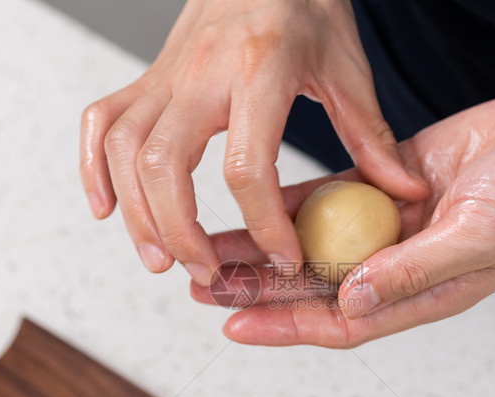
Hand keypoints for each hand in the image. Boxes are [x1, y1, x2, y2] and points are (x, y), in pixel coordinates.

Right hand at [79, 0, 426, 285]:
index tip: (285, 257)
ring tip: (159, 259)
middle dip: (178, 230)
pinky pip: (98, 122)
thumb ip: (371, 136)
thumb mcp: (348, 67)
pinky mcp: (147, 78)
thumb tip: (401, 192)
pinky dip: (92, 168)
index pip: (246, 166)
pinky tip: (105, 208)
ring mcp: (165, 74)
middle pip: (163, 164)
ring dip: (134, 212)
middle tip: (202, 271)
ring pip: (122, 148)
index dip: (264, 224)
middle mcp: (200, 72)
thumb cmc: (307, 7)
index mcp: (259, 70)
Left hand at [191, 87, 494, 344]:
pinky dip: (292, 206)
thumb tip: (353, 299)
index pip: (341, 321)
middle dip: (258, 292)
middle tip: (203, 289)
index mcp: (422, 293)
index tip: (235, 327)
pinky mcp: (385, 186)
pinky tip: (252, 206)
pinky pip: (329, 199)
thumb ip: (415, 270)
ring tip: (213, 252)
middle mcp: (398, 265)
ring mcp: (390, 226)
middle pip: (313, 288)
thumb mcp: (479, 236)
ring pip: (311, 245)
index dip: (286, 328)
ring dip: (264, 250)